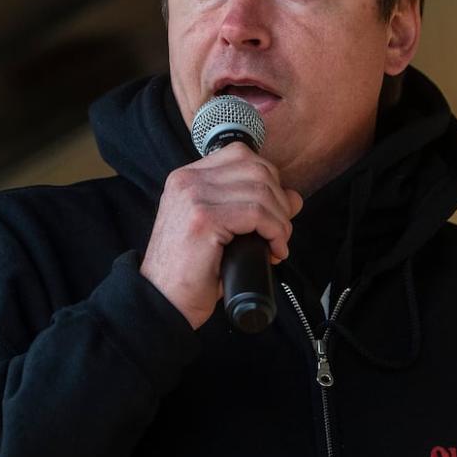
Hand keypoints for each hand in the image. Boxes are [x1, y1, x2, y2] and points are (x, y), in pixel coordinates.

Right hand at [140, 142, 303, 328]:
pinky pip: (257, 213)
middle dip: (280, 201)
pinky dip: (276, 232)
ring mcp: (193, 197)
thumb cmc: (190, 272)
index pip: (241, 155)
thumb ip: (250, 208)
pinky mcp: (204, 219)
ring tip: (277, 244)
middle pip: (257, 169)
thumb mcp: (222, 231)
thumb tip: (294, 197)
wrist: (162, 301)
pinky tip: (275, 251)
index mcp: (187, 178)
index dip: (269, 181)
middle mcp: (187, 180)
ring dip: (281, 220)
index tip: (274, 211)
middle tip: (280, 232)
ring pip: (262, 191)